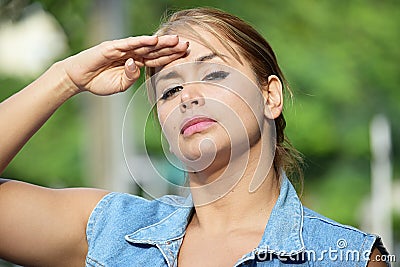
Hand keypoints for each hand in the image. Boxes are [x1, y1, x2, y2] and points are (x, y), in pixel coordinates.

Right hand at [61, 35, 187, 95]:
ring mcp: (122, 49)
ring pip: (145, 45)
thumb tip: (136, 66)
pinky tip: (153, 40)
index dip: (170, 56)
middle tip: (186, 44)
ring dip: (160, 42)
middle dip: (170, 47)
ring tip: (174, 40)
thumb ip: (131, 78)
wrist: (80, 79)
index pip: (157, 59)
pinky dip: (141, 41)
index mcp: (136, 63)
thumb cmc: (100, 82)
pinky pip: (129, 44)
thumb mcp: (120, 85)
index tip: (185, 54)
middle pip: (155, 50)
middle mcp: (132, 54)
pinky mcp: (111, 47)